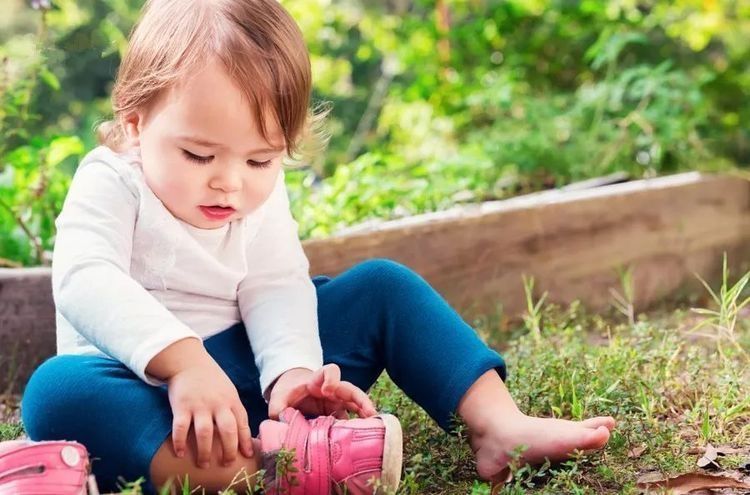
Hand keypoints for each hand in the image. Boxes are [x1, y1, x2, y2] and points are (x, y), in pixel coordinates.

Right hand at [148, 339, 253, 468]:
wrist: (188, 362)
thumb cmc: (211, 380)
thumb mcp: (228, 390)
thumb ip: (234, 409)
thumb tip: (243, 434)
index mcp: (231, 400)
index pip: (242, 423)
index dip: (245, 441)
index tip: (247, 456)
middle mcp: (217, 404)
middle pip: (227, 430)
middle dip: (228, 450)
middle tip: (226, 464)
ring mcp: (199, 405)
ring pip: (205, 433)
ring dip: (205, 451)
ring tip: (204, 464)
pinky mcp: (181, 406)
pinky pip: (180, 428)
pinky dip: (180, 442)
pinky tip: (180, 453)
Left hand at [267, 364, 377, 419]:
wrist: (291, 393)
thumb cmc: (287, 393)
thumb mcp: (278, 398)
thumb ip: (278, 408)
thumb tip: (283, 422)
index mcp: (317, 381)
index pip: (330, 371)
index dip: (331, 378)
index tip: (327, 390)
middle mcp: (332, 390)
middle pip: (351, 390)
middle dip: (361, 400)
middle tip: (370, 413)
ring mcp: (338, 403)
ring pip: (356, 406)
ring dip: (366, 416)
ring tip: (375, 429)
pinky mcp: (338, 415)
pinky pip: (351, 421)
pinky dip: (358, 429)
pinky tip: (364, 439)